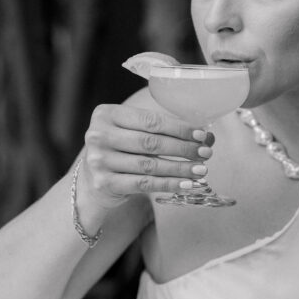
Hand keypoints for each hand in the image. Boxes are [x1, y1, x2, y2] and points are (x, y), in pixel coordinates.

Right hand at [81, 102, 212, 208]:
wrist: (91, 181)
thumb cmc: (120, 151)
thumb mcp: (132, 132)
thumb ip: (162, 131)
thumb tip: (206, 137)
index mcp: (107, 114)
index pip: (150, 120)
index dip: (179, 128)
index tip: (202, 135)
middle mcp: (99, 135)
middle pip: (151, 142)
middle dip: (183, 148)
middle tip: (206, 153)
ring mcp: (99, 160)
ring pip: (150, 164)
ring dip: (180, 168)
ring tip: (201, 170)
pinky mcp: (104, 183)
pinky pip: (144, 183)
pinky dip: (169, 184)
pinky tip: (186, 184)